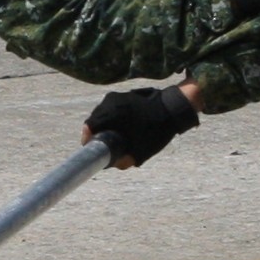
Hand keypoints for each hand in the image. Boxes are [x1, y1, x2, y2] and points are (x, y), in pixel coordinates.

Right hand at [84, 80, 199, 168]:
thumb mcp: (142, 150)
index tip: (92, 149)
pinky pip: (109, 109)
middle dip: (96, 133)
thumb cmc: (157, 129)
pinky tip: (121, 127)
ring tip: (112, 137)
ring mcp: (115, 96)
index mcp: (112, 113)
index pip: (89, 126)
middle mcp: (110, 101)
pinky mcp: (122, 95)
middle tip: (103, 146)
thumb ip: (126, 161)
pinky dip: (111, 118)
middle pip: (94, 120)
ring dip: (104, 125)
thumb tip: (114, 164)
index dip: (87, 140)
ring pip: (101, 113)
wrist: (173, 108)